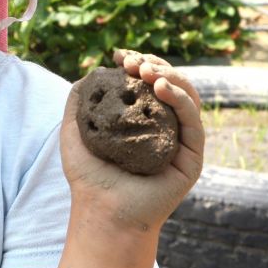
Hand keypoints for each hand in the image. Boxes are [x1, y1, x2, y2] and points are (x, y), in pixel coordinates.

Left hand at [59, 49, 203, 230]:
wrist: (103, 211)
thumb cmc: (88, 176)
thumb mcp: (74, 131)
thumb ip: (78, 102)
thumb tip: (89, 72)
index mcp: (141, 120)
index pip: (147, 83)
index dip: (137, 64)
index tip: (119, 56)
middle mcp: (163, 127)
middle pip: (170, 85)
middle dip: (153, 65)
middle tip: (132, 62)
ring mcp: (179, 141)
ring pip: (186, 97)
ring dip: (170, 75)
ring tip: (146, 70)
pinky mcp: (191, 157)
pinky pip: (193, 121)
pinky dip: (181, 98)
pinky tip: (162, 87)